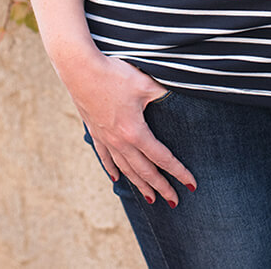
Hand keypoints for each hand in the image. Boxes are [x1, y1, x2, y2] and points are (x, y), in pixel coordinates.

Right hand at [56, 50, 196, 206]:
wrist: (79, 69)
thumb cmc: (113, 74)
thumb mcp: (145, 83)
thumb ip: (164, 94)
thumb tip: (180, 97)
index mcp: (135, 132)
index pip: (162, 158)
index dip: (179, 172)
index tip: (191, 185)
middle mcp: (120, 141)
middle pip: (145, 170)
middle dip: (161, 187)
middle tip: (175, 201)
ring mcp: (105, 138)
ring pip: (125, 168)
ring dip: (139, 184)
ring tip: (151, 199)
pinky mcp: (95, 131)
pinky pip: (105, 157)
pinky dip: (113, 169)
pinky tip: (117, 178)